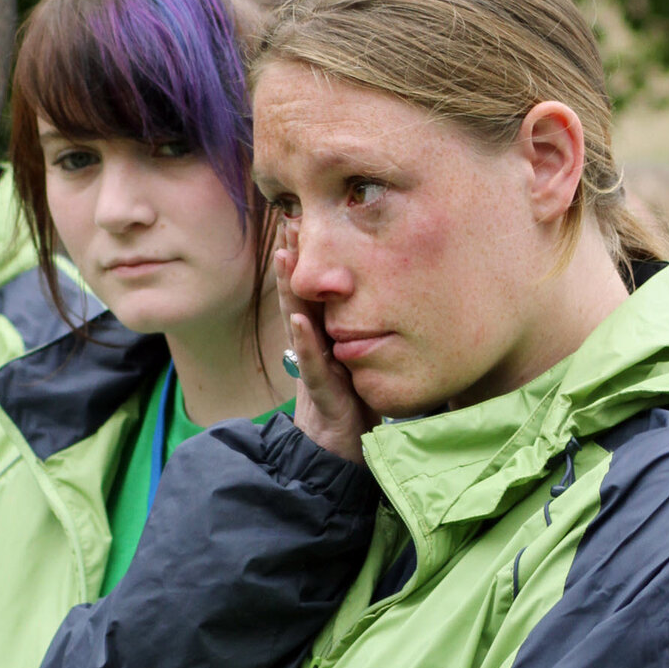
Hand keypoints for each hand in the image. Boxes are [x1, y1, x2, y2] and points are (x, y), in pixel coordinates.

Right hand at [275, 224, 376, 464]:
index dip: (307, 254)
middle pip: (300, 293)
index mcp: (323, 333)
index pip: (313, 287)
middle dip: (293, 258)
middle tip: (288, 218)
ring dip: (289, 288)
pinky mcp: (322, 390)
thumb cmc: (352, 401)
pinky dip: (305, 342)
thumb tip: (384, 293)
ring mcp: (313, 365)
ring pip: (298, 320)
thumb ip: (359, 328)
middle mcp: (313, 343)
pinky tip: (300, 321)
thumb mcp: (358, 355)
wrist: (339, 450)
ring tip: (284, 254)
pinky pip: (311, 363)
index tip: (302, 216)